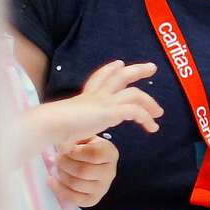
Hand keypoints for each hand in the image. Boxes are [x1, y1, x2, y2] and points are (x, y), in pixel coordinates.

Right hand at [30, 60, 162, 147]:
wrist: (49, 125)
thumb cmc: (52, 130)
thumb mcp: (65, 129)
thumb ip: (70, 133)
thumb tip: (65, 145)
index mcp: (84, 98)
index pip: (98, 78)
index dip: (109, 69)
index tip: (119, 63)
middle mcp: (95, 96)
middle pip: (119, 76)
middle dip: (136, 70)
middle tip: (152, 67)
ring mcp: (104, 101)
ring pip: (134, 93)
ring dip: (149, 101)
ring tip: (159, 112)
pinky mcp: (110, 110)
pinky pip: (135, 111)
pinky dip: (146, 118)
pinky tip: (152, 128)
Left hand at [51, 136, 117, 208]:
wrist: (89, 162)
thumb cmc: (82, 147)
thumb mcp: (83, 137)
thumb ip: (76, 136)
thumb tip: (64, 142)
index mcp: (110, 153)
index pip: (94, 154)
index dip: (74, 152)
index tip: (64, 148)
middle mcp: (111, 172)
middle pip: (83, 171)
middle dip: (64, 164)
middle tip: (57, 158)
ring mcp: (103, 187)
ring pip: (76, 184)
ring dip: (61, 175)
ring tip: (57, 168)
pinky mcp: (94, 199)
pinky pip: (75, 199)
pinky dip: (59, 190)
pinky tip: (52, 180)